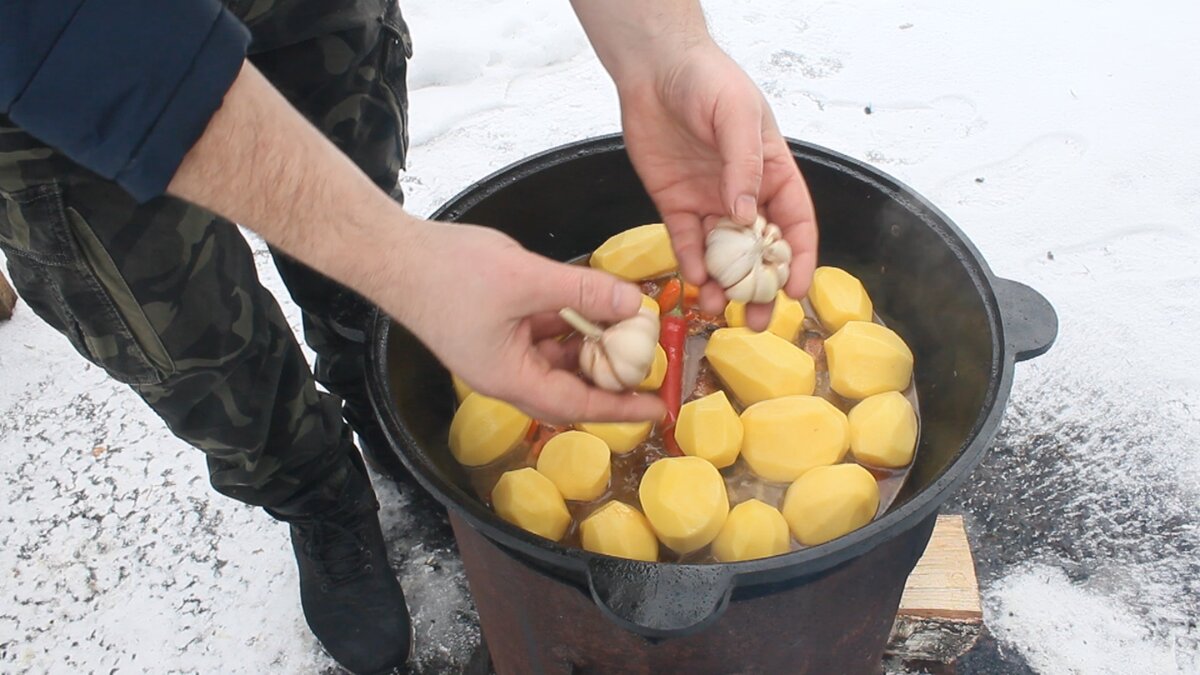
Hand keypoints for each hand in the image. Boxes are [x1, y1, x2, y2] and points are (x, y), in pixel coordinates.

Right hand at [389, 221, 666, 423]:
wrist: (393, 253)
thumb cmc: (447, 273)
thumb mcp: (527, 280)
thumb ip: (583, 292)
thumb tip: (633, 303)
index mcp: (509, 378)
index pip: (576, 405)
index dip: (620, 406)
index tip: (656, 406)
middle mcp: (507, 372)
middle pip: (570, 385)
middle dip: (611, 374)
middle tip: (651, 362)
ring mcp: (502, 349)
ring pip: (559, 355)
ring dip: (593, 342)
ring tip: (630, 327)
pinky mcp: (498, 326)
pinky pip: (545, 331)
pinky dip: (571, 320)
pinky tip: (594, 302)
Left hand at [618, 42, 817, 328]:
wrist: (654, 69)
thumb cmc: (707, 80)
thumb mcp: (737, 115)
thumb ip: (743, 165)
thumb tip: (746, 216)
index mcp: (773, 173)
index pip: (795, 224)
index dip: (800, 258)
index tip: (796, 289)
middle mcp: (744, 194)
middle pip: (759, 251)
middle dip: (762, 288)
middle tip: (761, 321)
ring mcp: (709, 203)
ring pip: (722, 256)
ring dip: (724, 285)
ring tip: (721, 310)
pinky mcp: (675, 205)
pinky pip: (686, 243)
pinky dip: (691, 264)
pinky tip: (694, 282)